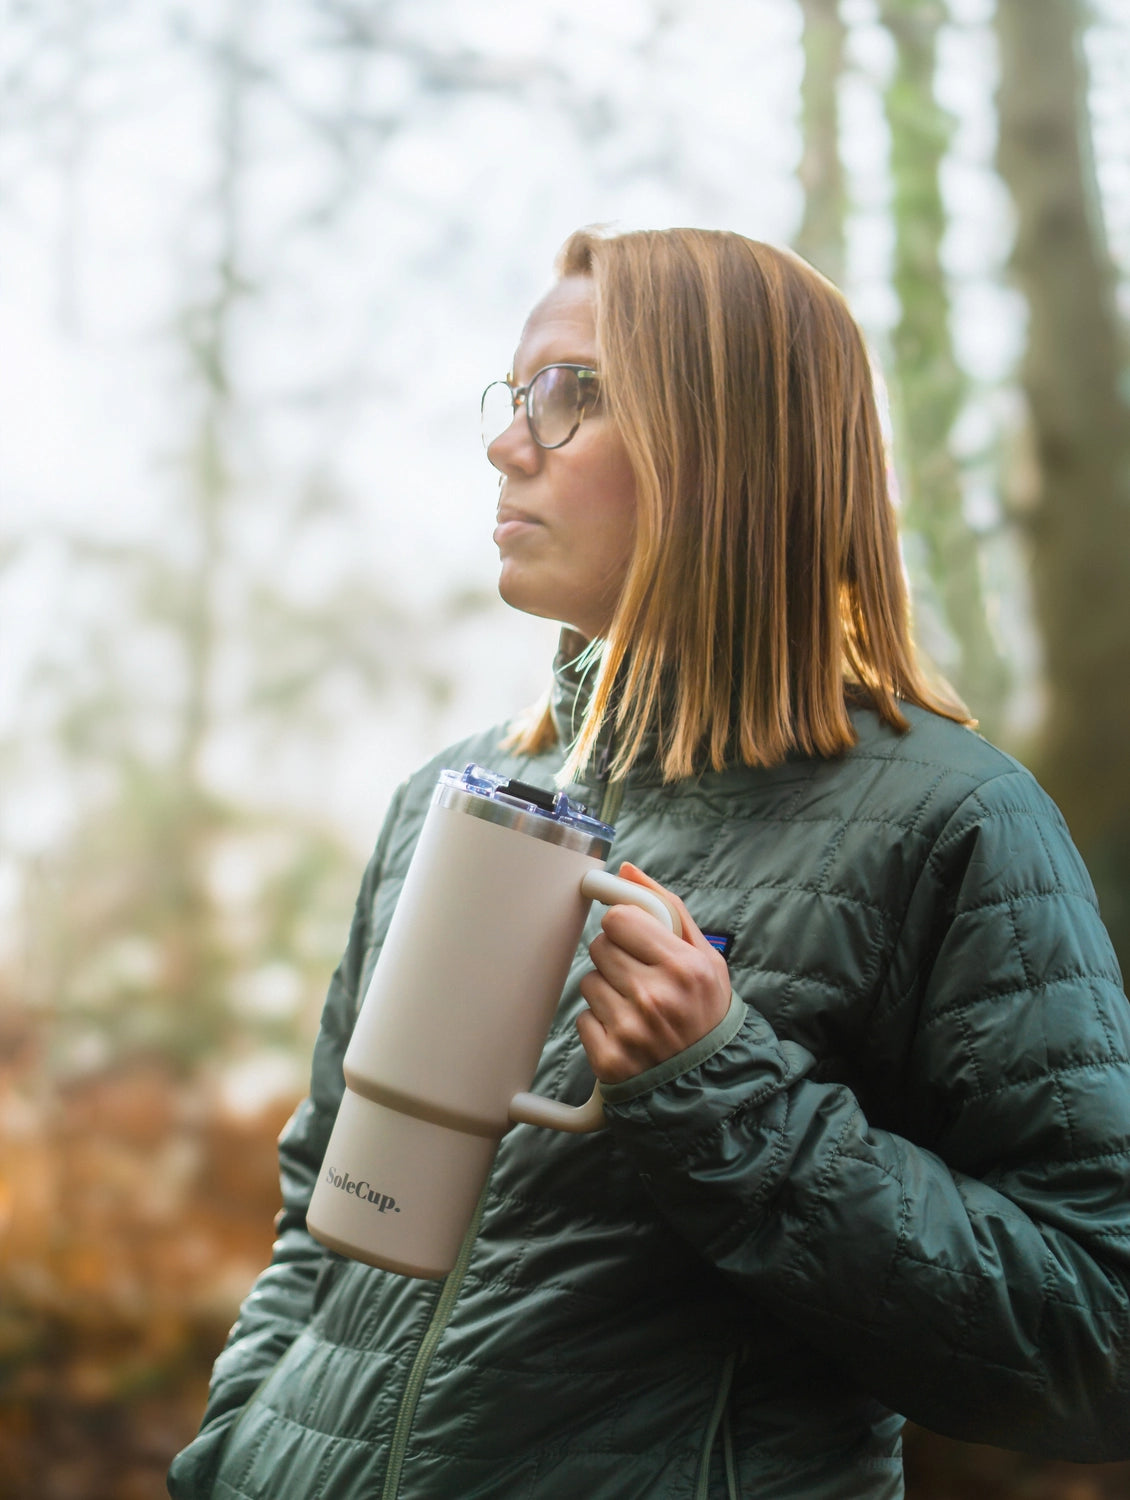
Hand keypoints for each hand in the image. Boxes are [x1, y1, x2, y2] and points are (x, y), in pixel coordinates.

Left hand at [576, 862, 731, 1083]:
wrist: (711, 1085)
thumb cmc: (707, 1014)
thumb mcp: (706, 958)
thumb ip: (668, 908)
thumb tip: (627, 871)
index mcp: (684, 967)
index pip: (619, 919)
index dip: (623, 926)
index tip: (633, 937)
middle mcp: (656, 997)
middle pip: (599, 947)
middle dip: (616, 957)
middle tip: (639, 976)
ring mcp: (630, 1030)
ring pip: (588, 982)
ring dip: (607, 991)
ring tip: (636, 1008)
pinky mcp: (609, 1058)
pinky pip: (582, 1019)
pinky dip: (600, 1025)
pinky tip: (627, 1033)